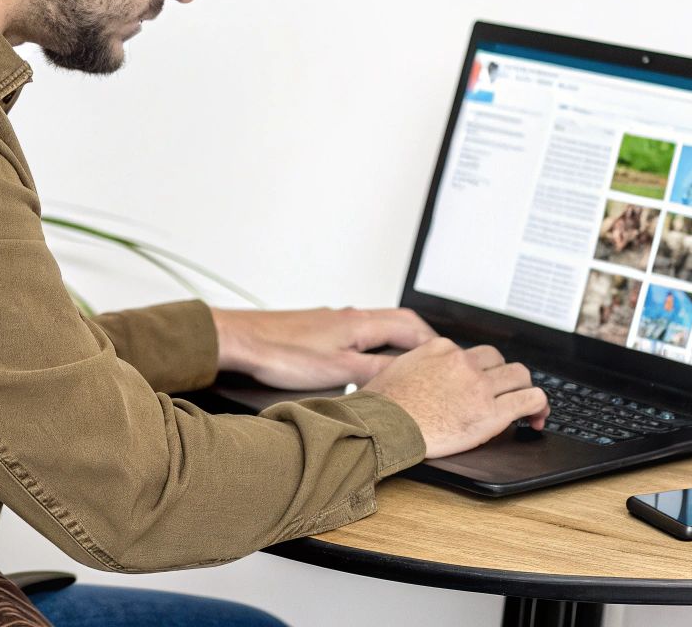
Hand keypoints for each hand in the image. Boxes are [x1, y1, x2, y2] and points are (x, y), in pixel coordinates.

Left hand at [211, 306, 437, 389]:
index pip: (411, 328)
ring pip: (377, 325)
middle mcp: (350, 316)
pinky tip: (365, 359)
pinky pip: (358, 331)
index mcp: (360, 323)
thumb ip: (376, 371)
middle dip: (422, 339)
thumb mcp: (338, 371)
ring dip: (397, 340)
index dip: (433, 344)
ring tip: (407, 362)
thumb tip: (408, 375)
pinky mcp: (319, 328)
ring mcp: (334, 320)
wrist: (242, 340)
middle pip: (398, 321)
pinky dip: (374, 343)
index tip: (449, 358)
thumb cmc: (281, 353)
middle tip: (437, 358)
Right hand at [360, 338, 549, 458]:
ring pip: (520, 375)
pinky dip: (539, 406)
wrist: (383, 427)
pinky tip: (537, 417)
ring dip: (524, 388)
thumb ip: (415, 366)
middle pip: (499, 361)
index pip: (473, 353)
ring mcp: (479, 386)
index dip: (481, 370)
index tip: (482, 383)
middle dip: (505, 377)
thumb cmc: (381, 407)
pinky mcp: (491, 412)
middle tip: (506, 393)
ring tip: (528, 406)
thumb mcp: (395, 370)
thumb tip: (417, 373)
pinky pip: (529, 399)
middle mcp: (463, 362)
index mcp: (441, 349)